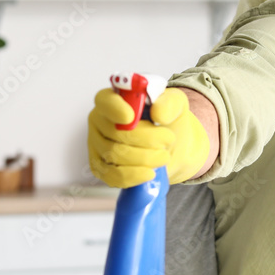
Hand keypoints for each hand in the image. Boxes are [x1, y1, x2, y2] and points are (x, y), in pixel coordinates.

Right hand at [88, 88, 209, 187]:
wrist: (175, 147)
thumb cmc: (169, 120)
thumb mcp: (176, 104)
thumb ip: (169, 102)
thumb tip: (158, 112)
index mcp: (114, 99)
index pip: (105, 100)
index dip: (115, 109)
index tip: (130, 117)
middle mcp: (100, 120)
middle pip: (115, 132)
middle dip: (146, 139)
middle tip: (168, 139)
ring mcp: (98, 145)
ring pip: (114, 154)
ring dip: (144, 158)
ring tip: (164, 156)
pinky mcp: (101, 167)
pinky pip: (111, 175)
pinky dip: (133, 176)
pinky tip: (150, 173)